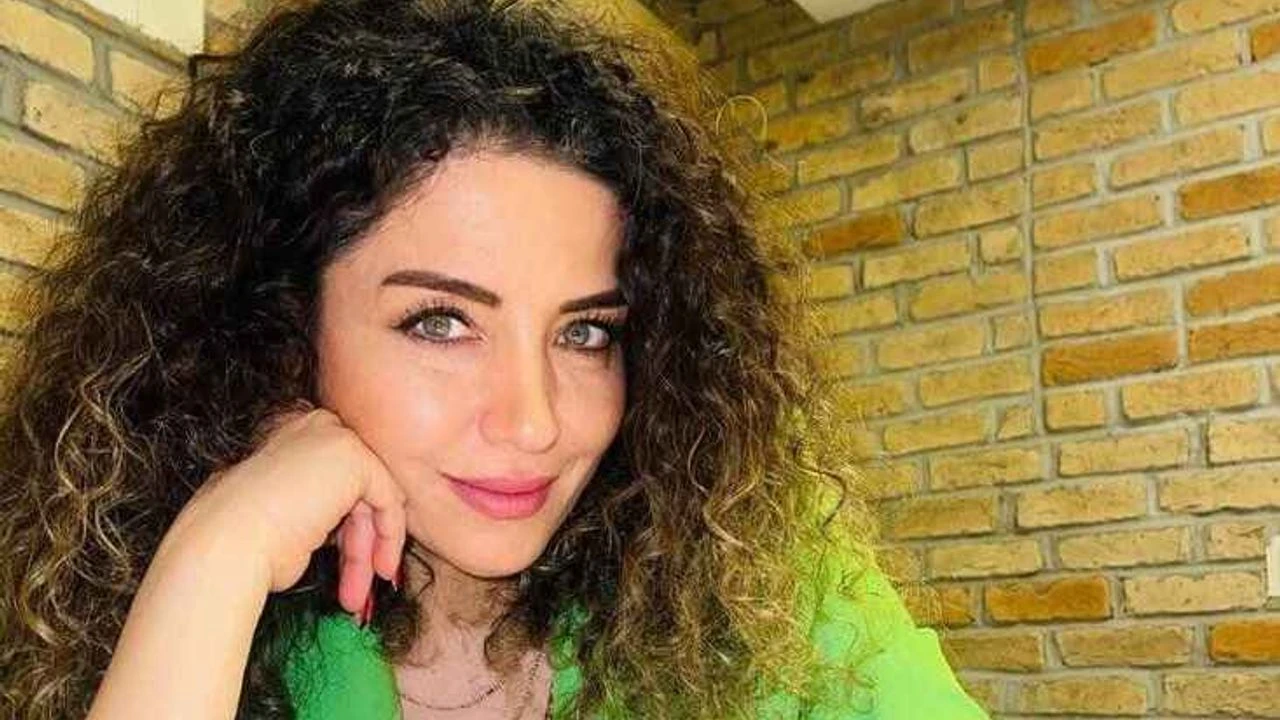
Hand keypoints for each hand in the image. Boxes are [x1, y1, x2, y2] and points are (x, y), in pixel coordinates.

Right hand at [172, 405, 406, 621]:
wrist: (224, 544)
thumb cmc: (240, 543)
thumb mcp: (283, 517)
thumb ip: (315, 509)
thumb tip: (344, 531)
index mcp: (287, 435)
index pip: (333, 482)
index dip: (344, 528)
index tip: (348, 564)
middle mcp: (311, 429)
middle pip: (354, 491)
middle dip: (358, 546)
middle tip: (357, 589)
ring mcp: (333, 438)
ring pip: (372, 499)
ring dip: (367, 552)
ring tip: (359, 596)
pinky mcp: (354, 457)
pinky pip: (388, 498)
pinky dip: (388, 536)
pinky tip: (380, 569)